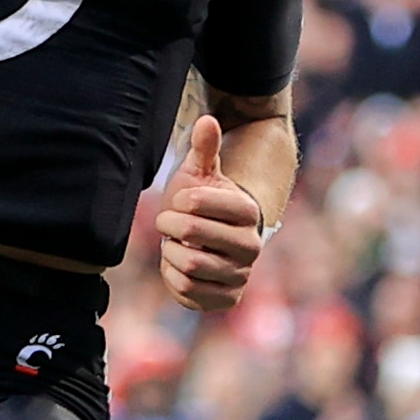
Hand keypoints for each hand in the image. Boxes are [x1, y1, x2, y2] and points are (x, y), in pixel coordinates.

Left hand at [156, 115, 264, 312]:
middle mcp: (252, 246)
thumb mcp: (201, 174)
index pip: (196, 202)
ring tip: (175, 244)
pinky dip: (173, 277)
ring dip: (171, 252)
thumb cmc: (202, 202)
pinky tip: (178, 265)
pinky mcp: (227, 299)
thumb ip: (205, 148)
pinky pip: (187, 292)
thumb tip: (207, 119)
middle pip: (190, 233)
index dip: (178, 201)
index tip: (181, 202)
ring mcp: (241, 275)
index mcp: (248, 212)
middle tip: (168, 222)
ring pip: (188, 265)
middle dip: (169, 225)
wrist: (212, 240)